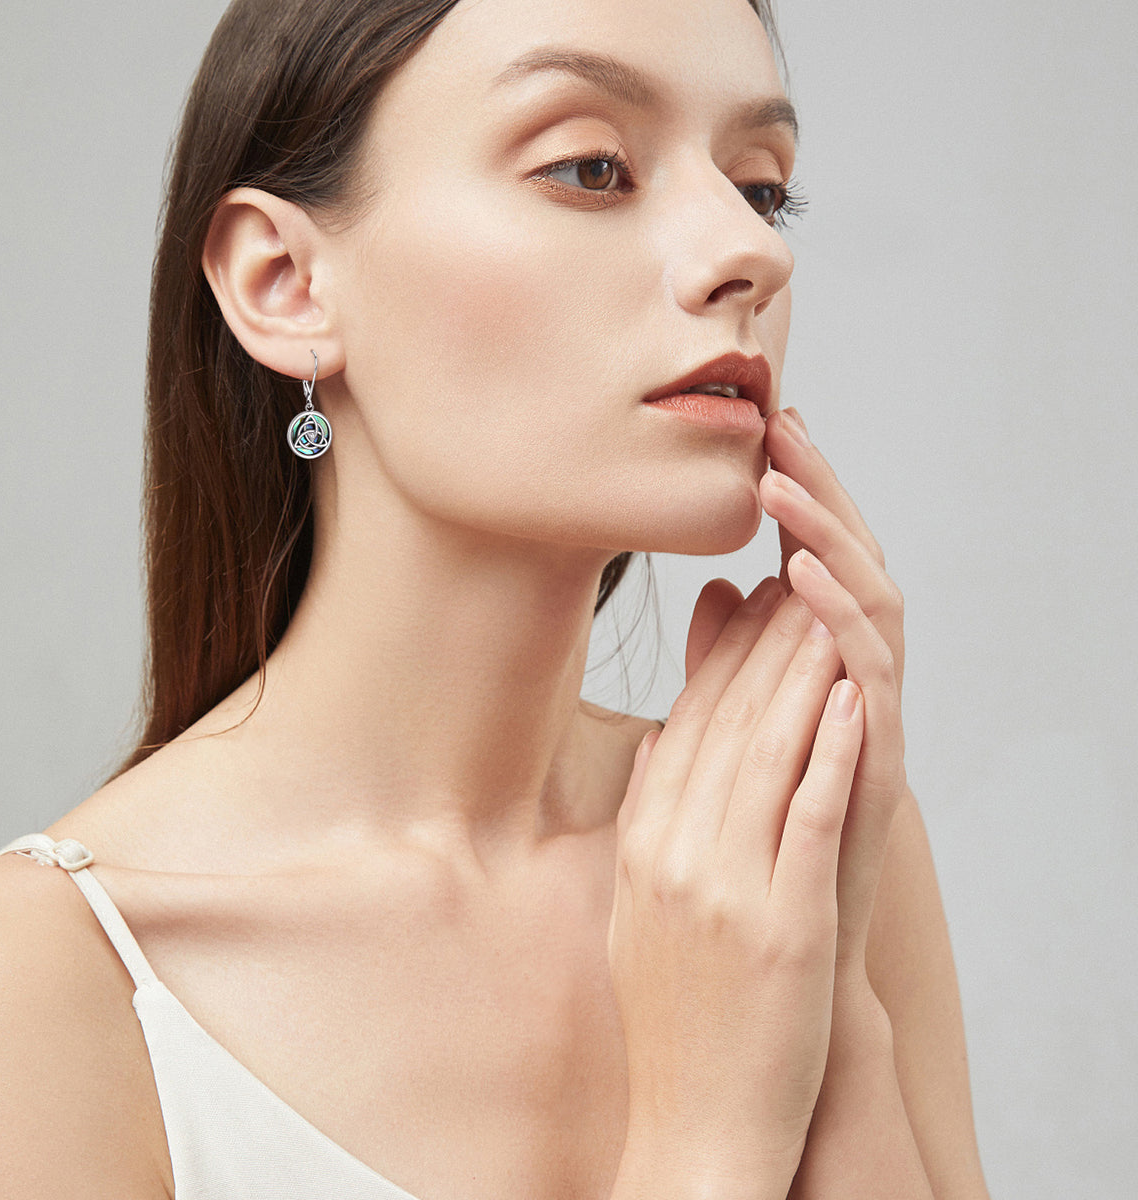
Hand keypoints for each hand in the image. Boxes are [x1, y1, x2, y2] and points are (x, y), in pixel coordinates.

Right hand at [609, 574, 864, 1192]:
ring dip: (799, 675)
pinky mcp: (784, 922)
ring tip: (824, 612)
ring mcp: (726, 886)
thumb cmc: (672, 1016)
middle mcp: (674, 853)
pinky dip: (829, 751)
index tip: (748, 604)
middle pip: (725, 724)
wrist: (695, 1127)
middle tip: (792, 579)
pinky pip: (808, 816)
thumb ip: (644, 816)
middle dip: (763, 645)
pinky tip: (850, 699)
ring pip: (766, 753)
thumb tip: (656, 742)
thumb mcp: (636, 907)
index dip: (721, 658)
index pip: (685, 725)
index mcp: (641, 844)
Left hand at [759, 406, 906, 983]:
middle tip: (782, 428)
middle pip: (850, 566)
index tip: (764, 434)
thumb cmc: (770, 842)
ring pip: (867, 608)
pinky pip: (870, 677)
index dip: (797, 497)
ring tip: (781, 490)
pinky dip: (839, 620)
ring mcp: (875, 720)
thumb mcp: (740, 733)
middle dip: (819, 494)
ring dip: (827, 541)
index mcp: (820, 673)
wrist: (794, 956)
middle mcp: (856, 685)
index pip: (814, 563)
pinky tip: (801, 576)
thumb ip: (728, 663)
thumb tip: (714, 592)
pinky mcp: (884, 761)